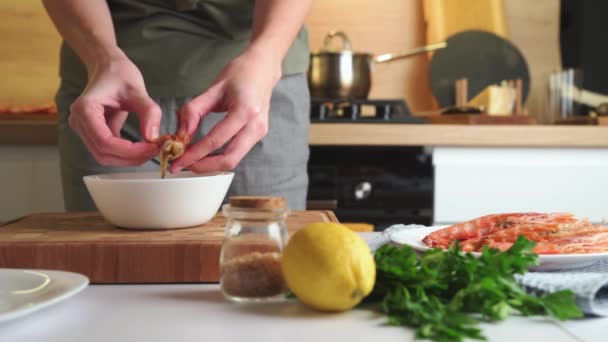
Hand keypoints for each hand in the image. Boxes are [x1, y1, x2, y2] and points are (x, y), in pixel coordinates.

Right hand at [68, 51, 160, 165]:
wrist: (108, 67)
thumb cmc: (119, 74)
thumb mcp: (138, 90)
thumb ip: (149, 112)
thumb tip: (153, 137)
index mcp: (85, 109)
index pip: (105, 141)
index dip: (129, 150)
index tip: (152, 147)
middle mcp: (79, 122)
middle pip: (103, 153)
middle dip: (131, 157)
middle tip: (156, 150)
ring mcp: (83, 129)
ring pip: (105, 156)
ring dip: (129, 159)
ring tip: (151, 149)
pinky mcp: (92, 133)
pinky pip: (108, 151)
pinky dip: (127, 153)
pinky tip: (144, 147)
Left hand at [170, 47, 280, 173]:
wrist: (263, 67)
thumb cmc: (240, 73)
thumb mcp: (213, 87)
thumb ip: (195, 111)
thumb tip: (181, 134)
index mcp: (245, 110)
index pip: (216, 140)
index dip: (194, 154)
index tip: (177, 161)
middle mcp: (256, 125)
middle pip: (229, 159)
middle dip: (204, 167)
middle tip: (183, 165)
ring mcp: (260, 132)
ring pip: (234, 160)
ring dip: (211, 164)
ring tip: (191, 160)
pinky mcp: (258, 135)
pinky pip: (237, 152)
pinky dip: (219, 156)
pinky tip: (205, 153)